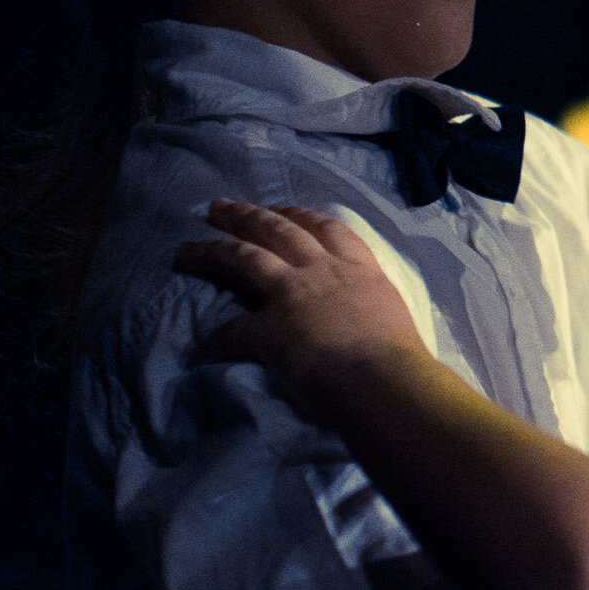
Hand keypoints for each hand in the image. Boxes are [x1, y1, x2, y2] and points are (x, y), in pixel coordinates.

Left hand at [173, 200, 429, 416]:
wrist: (388, 381)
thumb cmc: (402, 359)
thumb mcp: (392, 317)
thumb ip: (372, 308)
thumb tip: (367, 323)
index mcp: (360, 270)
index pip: (329, 229)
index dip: (300, 215)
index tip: (281, 210)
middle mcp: (325, 271)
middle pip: (279, 229)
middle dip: (246, 215)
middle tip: (218, 208)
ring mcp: (296, 294)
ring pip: (245, 257)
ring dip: (211, 251)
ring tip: (185, 250)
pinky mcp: (270, 328)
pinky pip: (232, 332)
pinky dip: (213, 343)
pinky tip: (198, 351)